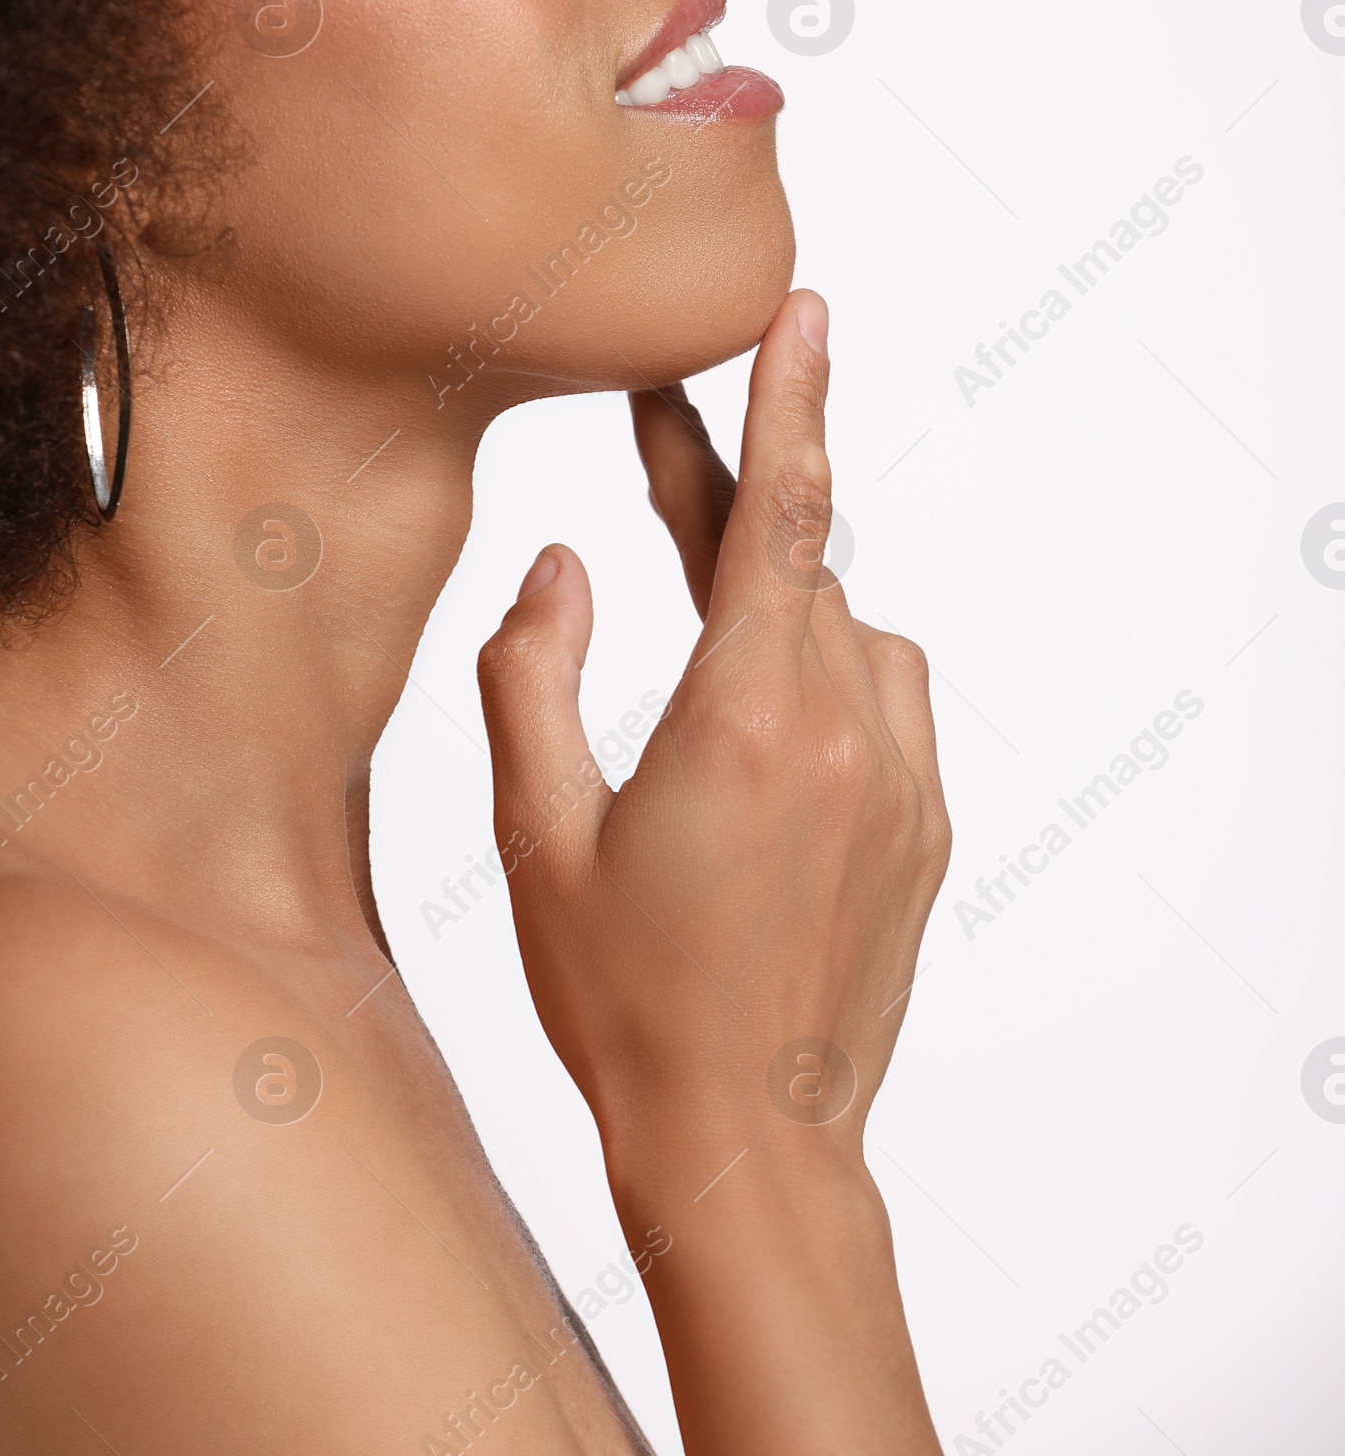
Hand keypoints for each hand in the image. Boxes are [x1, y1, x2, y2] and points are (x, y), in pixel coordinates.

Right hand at [475, 290, 950, 1172]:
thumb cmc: (624, 999)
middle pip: (794, 562)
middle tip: (655, 433)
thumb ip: (529, 676)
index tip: (800, 309)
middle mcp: (843, 731)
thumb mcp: (538, 836)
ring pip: (844, 625)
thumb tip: (557, 565)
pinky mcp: (926, 825)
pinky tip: (763, 735)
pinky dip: (826, 676)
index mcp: (743, 716)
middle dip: (724, 496)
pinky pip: (884, 696)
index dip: (787, 397)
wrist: (750, 1145)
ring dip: (775, 602)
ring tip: (697, 645)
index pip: (782, 512)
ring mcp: (900, 779)